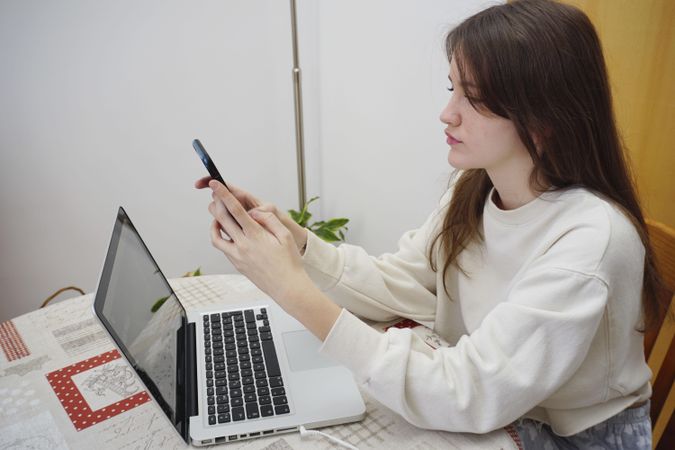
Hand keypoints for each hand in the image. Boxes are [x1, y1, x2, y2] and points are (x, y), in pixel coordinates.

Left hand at [207, 180, 310, 305]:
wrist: (287, 287)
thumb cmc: (289, 262)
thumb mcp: (285, 236)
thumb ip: (269, 219)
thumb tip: (254, 211)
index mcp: (256, 235)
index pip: (235, 210)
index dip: (224, 195)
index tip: (215, 185)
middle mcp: (243, 245)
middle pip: (222, 219)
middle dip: (216, 203)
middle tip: (215, 194)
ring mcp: (237, 256)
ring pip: (216, 234)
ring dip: (215, 221)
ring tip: (219, 213)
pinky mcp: (236, 264)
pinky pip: (222, 247)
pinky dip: (219, 236)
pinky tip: (225, 231)